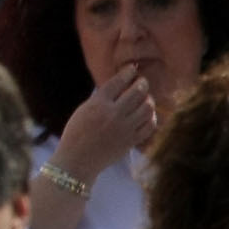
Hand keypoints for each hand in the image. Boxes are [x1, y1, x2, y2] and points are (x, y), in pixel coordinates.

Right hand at [54, 70, 156, 186]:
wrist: (77, 160)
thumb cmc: (76, 133)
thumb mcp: (83, 111)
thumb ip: (101, 99)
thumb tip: (119, 86)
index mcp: (98, 104)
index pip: (118, 82)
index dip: (127, 73)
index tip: (132, 69)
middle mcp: (113, 114)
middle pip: (137, 92)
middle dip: (142, 84)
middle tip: (142, 82)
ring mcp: (124, 128)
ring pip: (147, 108)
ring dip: (149, 100)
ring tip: (146, 98)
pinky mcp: (131, 141)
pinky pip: (149, 126)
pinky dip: (151, 118)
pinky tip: (148, 115)